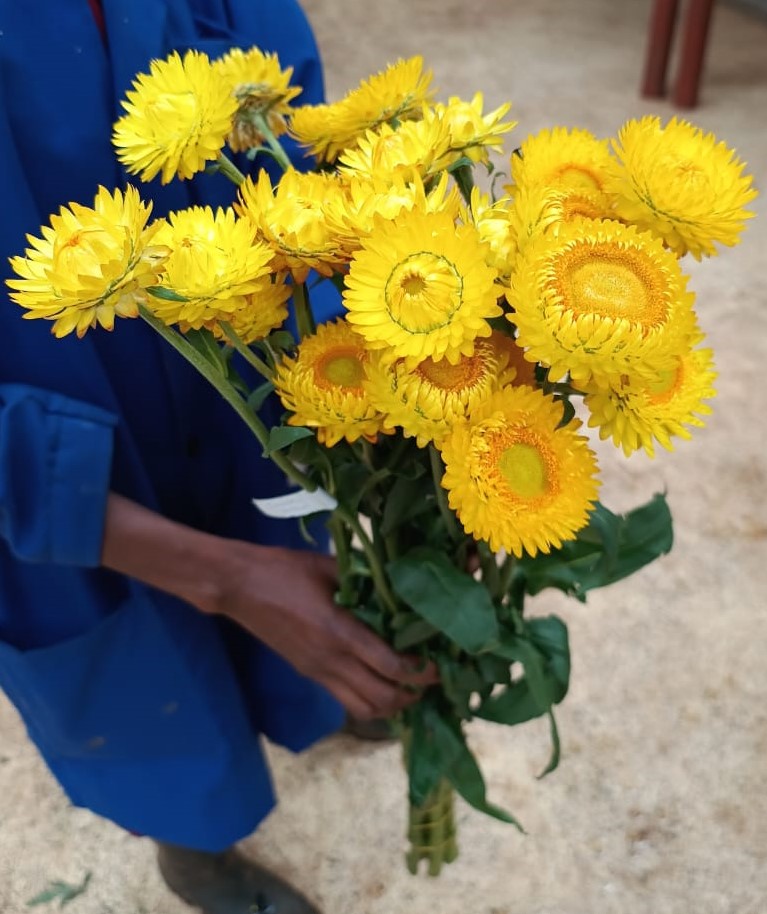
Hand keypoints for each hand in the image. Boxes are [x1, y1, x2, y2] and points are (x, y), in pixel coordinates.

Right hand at [217, 542, 437, 719]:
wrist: (238, 586)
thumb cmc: (283, 570)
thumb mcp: (328, 566)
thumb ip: (364, 577)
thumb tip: (398, 581)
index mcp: (340, 632)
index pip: (390, 666)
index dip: (420, 672)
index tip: (440, 665)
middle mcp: (331, 660)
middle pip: (382, 698)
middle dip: (412, 695)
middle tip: (431, 680)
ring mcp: (317, 672)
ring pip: (363, 709)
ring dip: (391, 705)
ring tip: (408, 688)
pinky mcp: (308, 674)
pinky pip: (345, 699)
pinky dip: (369, 700)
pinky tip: (380, 683)